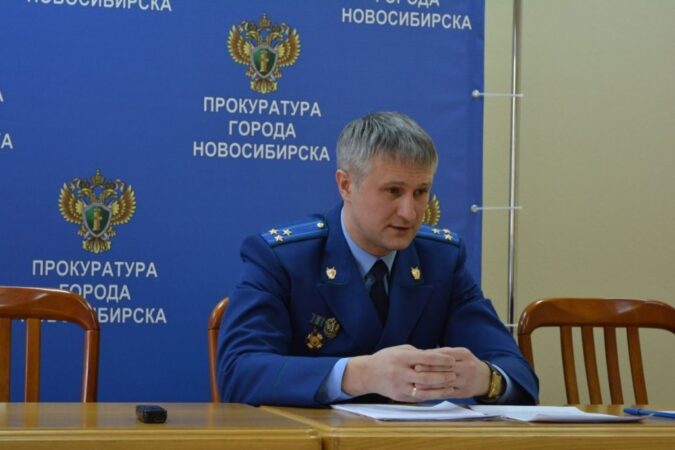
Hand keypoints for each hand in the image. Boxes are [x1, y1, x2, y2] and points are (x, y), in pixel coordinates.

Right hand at [342, 344, 462, 401]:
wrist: (368, 374)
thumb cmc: (386, 358)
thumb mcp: (400, 350)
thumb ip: (418, 354)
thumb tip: (438, 356)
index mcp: (401, 358)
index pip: (425, 359)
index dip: (441, 360)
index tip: (451, 359)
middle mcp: (400, 373)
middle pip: (427, 377)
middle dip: (443, 375)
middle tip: (454, 373)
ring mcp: (400, 387)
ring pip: (425, 390)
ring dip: (440, 388)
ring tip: (452, 384)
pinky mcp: (400, 397)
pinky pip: (419, 397)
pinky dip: (432, 395)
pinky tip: (442, 392)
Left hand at [413, 347, 490, 398]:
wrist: (485, 379)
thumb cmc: (466, 363)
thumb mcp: (459, 353)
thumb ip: (443, 353)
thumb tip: (423, 353)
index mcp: (464, 354)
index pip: (445, 356)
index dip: (431, 358)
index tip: (418, 359)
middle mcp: (466, 367)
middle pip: (445, 369)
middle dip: (428, 370)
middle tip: (414, 370)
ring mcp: (466, 381)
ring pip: (445, 382)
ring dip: (429, 383)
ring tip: (416, 383)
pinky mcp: (463, 393)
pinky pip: (448, 393)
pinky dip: (435, 393)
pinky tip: (425, 392)